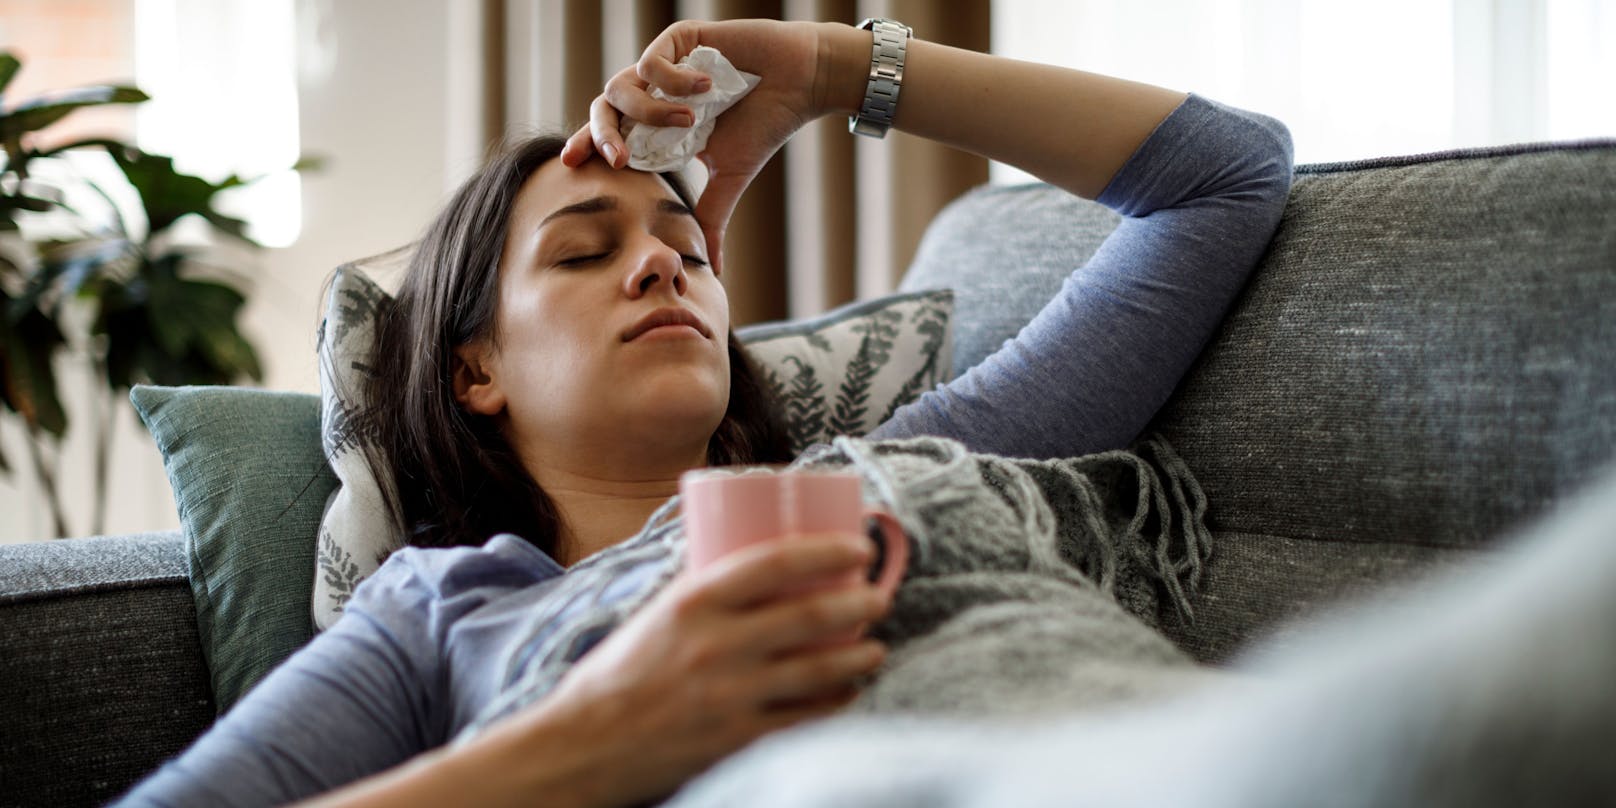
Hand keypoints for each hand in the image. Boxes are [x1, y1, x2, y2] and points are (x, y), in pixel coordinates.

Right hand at [523, 532, 891, 806]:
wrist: (585, 744)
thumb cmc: (621, 672)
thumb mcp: (659, 613)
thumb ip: (709, 594)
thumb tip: (767, 569)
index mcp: (693, 601)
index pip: (775, 561)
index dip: (827, 550)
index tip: (858, 546)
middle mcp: (716, 645)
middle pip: (810, 614)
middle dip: (859, 603)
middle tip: (879, 597)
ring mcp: (730, 694)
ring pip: (818, 669)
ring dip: (860, 656)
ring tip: (875, 649)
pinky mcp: (737, 738)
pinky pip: (804, 717)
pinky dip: (835, 702)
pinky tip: (848, 692)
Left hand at [560, 19, 855, 274]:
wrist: (799, 84)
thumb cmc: (764, 126)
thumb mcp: (729, 178)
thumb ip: (710, 217)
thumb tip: (715, 269)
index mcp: (657, 125)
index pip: (611, 135)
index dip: (587, 146)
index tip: (570, 165)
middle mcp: (654, 93)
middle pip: (602, 109)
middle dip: (602, 136)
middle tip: (617, 160)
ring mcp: (664, 64)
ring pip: (621, 85)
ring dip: (650, 111)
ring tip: (690, 122)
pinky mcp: (678, 39)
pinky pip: (652, 62)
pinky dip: (674, 81)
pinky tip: (708, 88)